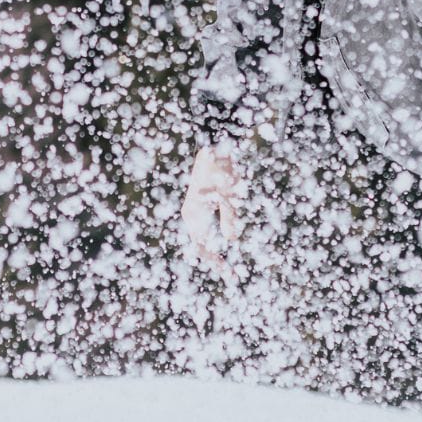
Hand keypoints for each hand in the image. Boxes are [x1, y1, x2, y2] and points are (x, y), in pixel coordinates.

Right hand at [179, 142, 246, 267]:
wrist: (213, 146)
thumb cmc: (222, 170)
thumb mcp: (230, 195)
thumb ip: (230, 218)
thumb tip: (231, 241)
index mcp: (194, 215)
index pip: (203, 248)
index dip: (216, 263)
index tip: (230, 275)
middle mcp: (190, 214)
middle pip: (200, 245)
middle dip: (214, 260)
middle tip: (231, 274)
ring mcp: (193, 208)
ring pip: (201, 237)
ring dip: (212, 250)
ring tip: (224, 262)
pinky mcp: (198, 202)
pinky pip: (202, 227)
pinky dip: (211, 238)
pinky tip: (220, 241)